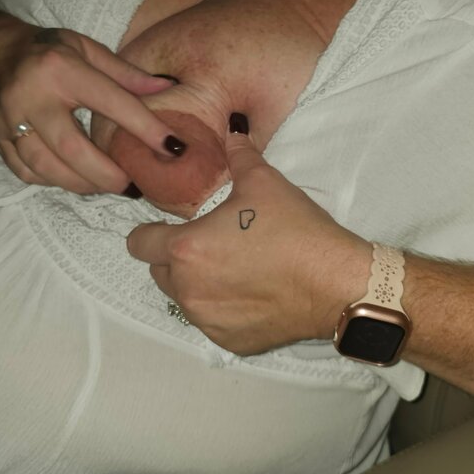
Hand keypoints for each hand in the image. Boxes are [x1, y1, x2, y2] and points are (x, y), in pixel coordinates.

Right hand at [0, 20, 182, 194]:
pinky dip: (56, 182)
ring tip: (109, 186)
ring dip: (83, 183)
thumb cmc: (50, 50)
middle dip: (107, 174)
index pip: (110, 102)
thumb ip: (127, 74)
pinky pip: (28, 173)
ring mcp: (8, 121)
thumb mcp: (88, 49)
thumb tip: (168, 89)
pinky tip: (77, 179)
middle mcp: (30, 96)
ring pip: (47, 167)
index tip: (173, 148)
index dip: (144, 128)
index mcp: (59, 68)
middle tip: (134, 185)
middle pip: (72, 148)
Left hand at [127, 128, 370, 353]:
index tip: (169, 228)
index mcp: (186, 248)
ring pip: (184, 298)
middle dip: (176, 257)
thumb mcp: (264, 182)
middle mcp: (188, 289)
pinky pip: (211, 321)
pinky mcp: (229, 340)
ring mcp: (207, 319)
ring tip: (234, 267)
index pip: (139, 243)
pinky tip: (251, 292)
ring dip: (198, 283)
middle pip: (159, 272)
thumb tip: (232, 134)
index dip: (150, 231)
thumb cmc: (296, 231)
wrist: (334, 283)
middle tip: (212, 243)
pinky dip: (222, 307)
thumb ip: (239, 157)